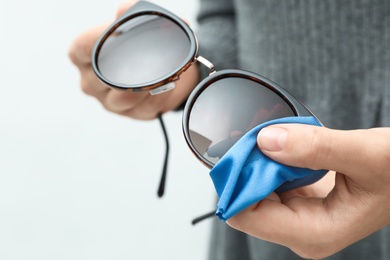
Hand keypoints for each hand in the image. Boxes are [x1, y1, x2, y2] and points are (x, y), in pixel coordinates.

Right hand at [68, 1, 198, 119]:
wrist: (165, 69)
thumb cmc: (141, 45)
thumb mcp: (135, 25)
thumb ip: (129, 13)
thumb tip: (124, 10)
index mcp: (84, 56)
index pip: (83, 47)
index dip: (99, 37)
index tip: (120, 31)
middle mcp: (92, 82)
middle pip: (103, 77)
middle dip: (127, 64)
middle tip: (148, 53)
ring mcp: (111, 102)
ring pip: (124, 97)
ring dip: (145, 84)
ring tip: (163, 71)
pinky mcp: (133, 114)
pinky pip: (145, 107)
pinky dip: (159, 95)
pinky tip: (168, 84)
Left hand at [227, 125, 389, 258]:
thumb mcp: (365, 154)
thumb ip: (316, 147)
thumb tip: (265, 141)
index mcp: (312, 233)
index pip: (246, 216)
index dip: (238, 182)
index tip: (243, 150)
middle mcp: (300, 230)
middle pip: (246, 202)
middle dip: (246, 169)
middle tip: (254, 136)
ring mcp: (298, 216)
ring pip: (255, 190)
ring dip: (256, 162)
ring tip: (269, 137)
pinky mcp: (299, 201)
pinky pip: (269, 181)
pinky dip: (268, 161)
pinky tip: (280, 144)